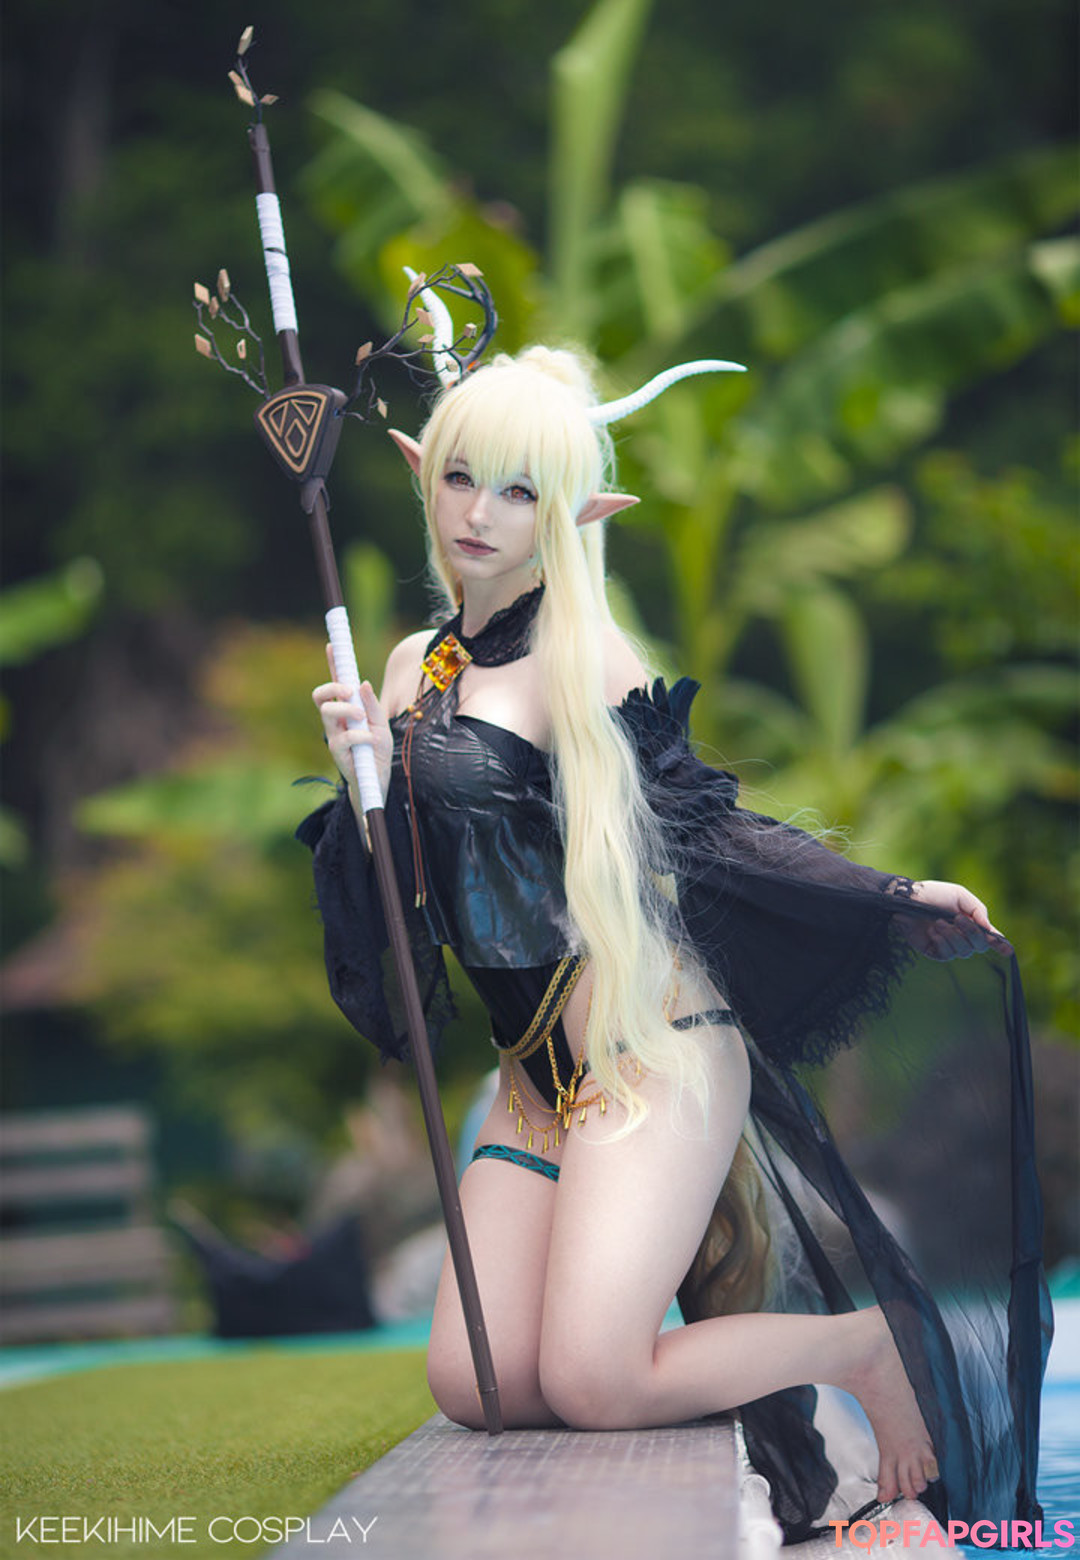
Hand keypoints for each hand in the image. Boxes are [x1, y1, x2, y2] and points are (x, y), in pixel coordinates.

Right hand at [313, 644, 392, 805]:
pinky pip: (344, 737)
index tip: (333, 645)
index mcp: (347, 710)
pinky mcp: (337, 753)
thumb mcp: (382, 724)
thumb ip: (372, 705)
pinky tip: (370, 740)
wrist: (378, 782)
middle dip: (333, 686)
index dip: (334, 663)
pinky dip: (360, 735)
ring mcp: (334, 735)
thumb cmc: (378, 752)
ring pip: (326, 712)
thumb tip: (363, 683)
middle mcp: (336, 721)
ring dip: (346, 709)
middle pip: (320, 695)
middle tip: (350, 691)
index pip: (337, 683)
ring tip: (362, 718)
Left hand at [904, 880, 1011, 960]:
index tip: (1008, 950)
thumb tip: (989, 928)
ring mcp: (949, 945)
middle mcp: (962, 935)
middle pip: (979, 946)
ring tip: (937, 922)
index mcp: (971, 922)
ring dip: (952, 936)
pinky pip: (947, 954)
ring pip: (963, 951)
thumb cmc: (933, 894)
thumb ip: (978, 910)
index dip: (1000, 945)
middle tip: (956, 919)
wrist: (907, 900)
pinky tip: (932, 931)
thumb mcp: (959, 895)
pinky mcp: (935, 951)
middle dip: (970, 933)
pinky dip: (942, 942)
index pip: (989, 937)